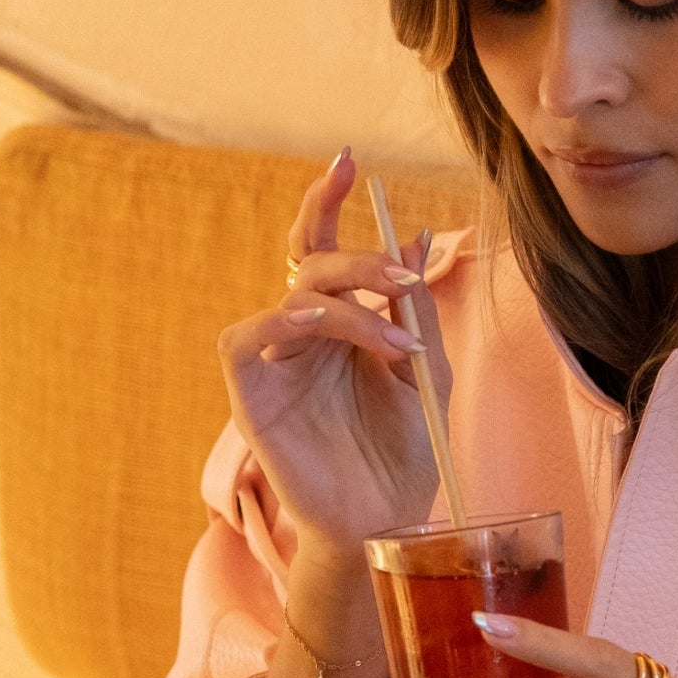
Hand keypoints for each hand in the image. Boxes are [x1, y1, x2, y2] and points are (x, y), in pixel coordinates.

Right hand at [217, 148, 454, 563]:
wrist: (385, 518)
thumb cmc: (405, 451)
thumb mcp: (427, 371)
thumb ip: (413, 309)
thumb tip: (410, 236)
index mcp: (342, 318)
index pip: (325, 243)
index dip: (327, 198)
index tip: (347, 159)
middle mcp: (304, 330)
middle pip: (313, 260)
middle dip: (360, 260)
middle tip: (402, 284)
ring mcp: (275, 358)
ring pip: (294, 294)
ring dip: (347, 304)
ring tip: (395, 342)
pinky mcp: (250, 390)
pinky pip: (249, 335)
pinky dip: (288, 321)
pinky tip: (325, 328)